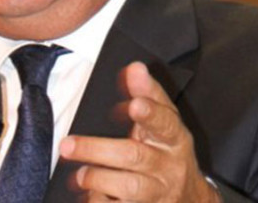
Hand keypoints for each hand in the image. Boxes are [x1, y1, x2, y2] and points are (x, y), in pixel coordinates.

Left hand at [59, 62, 219, 201]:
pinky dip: (101, 201)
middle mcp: (168, 165)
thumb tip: (134, 67)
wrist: (189, 198)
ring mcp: (157, 192)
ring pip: (129, 187)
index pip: (165, 121)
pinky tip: (88, 196)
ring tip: (79, 174)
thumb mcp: (165, 122)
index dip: (149, 113)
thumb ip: (148, 94)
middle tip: (67, 145)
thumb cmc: (167, 150)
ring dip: (97, 178)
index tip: (134, 104)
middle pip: (134, 155)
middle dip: (97, 149)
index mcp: (174, 137)